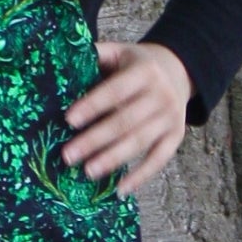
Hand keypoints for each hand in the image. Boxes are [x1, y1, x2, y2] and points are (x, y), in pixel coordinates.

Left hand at [62, 40, 194, 195]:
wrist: (179, 71)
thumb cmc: (136, 65)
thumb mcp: (120, 52)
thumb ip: (96, 55)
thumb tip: (61, 59)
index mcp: (144, 71)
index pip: (115, 90)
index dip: (93, 106)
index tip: (68, 121)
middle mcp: (161, 95)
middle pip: (125, 121)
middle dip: (95, 140)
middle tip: (68, 155)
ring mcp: (170, 118)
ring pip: (139, 142)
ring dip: (112, 159)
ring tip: (88, 172)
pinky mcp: (176, 137)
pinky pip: (158, 160)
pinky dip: (140, 177)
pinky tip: (119, 190)